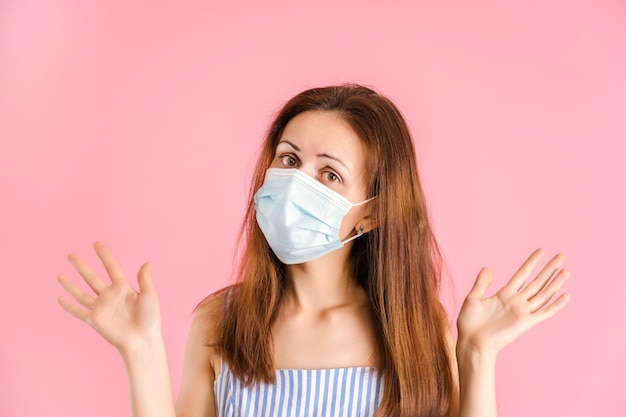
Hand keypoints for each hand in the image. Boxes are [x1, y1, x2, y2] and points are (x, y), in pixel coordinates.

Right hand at [57, 242, 161, 356]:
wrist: (143, 340)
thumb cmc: (150, 319)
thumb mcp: (150, 295)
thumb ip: (145, 279)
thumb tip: (147, 262)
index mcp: (123, 288)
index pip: (111, 267)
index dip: (104, 256)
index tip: (96, 243)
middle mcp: (110, 296)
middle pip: (92, 277)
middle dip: (81, 266)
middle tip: (70, 255)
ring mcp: (101, 307)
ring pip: (81, 293)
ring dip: (70, 284)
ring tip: (60, 275)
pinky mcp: (95, 320)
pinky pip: (78, 311)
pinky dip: (68, 306)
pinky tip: (59, 298)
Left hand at [456, 249, 569, 355]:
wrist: (472, 342)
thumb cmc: (469, 323)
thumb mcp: (473, 298)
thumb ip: (482, 283)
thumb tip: (488, 268)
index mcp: (504, 294)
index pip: (522, 274)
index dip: (532, 262)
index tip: (542, 251)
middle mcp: (516, 301)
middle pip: (537, 281)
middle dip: (549, 268)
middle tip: (561, 256)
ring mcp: (522, 311)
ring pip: (543, 294)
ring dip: (555, 282)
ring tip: (566, 270)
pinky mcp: (526, 323)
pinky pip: (544, 312)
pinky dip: (556, 305)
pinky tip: (566, 295)